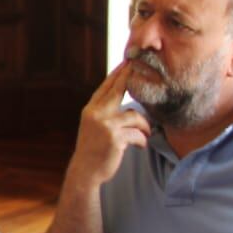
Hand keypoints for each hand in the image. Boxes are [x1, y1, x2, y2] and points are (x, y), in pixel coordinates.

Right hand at [66, 61, 152, 188]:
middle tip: (142, 66)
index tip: (128, 61)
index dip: (118, 73)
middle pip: (118, 89)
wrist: (85, 172)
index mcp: (90, 109)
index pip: (106, 86)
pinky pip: (138, 134)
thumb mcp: (94, 126)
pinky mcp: (115, 138)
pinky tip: (141, 146)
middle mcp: (96, 114)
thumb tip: (119, 94)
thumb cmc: (94, 149)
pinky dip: (142, 140)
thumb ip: (104, 111)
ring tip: (146, 135)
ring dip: (145, 127)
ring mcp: (105, 125)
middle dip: (131, 77)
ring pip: (135, 116)